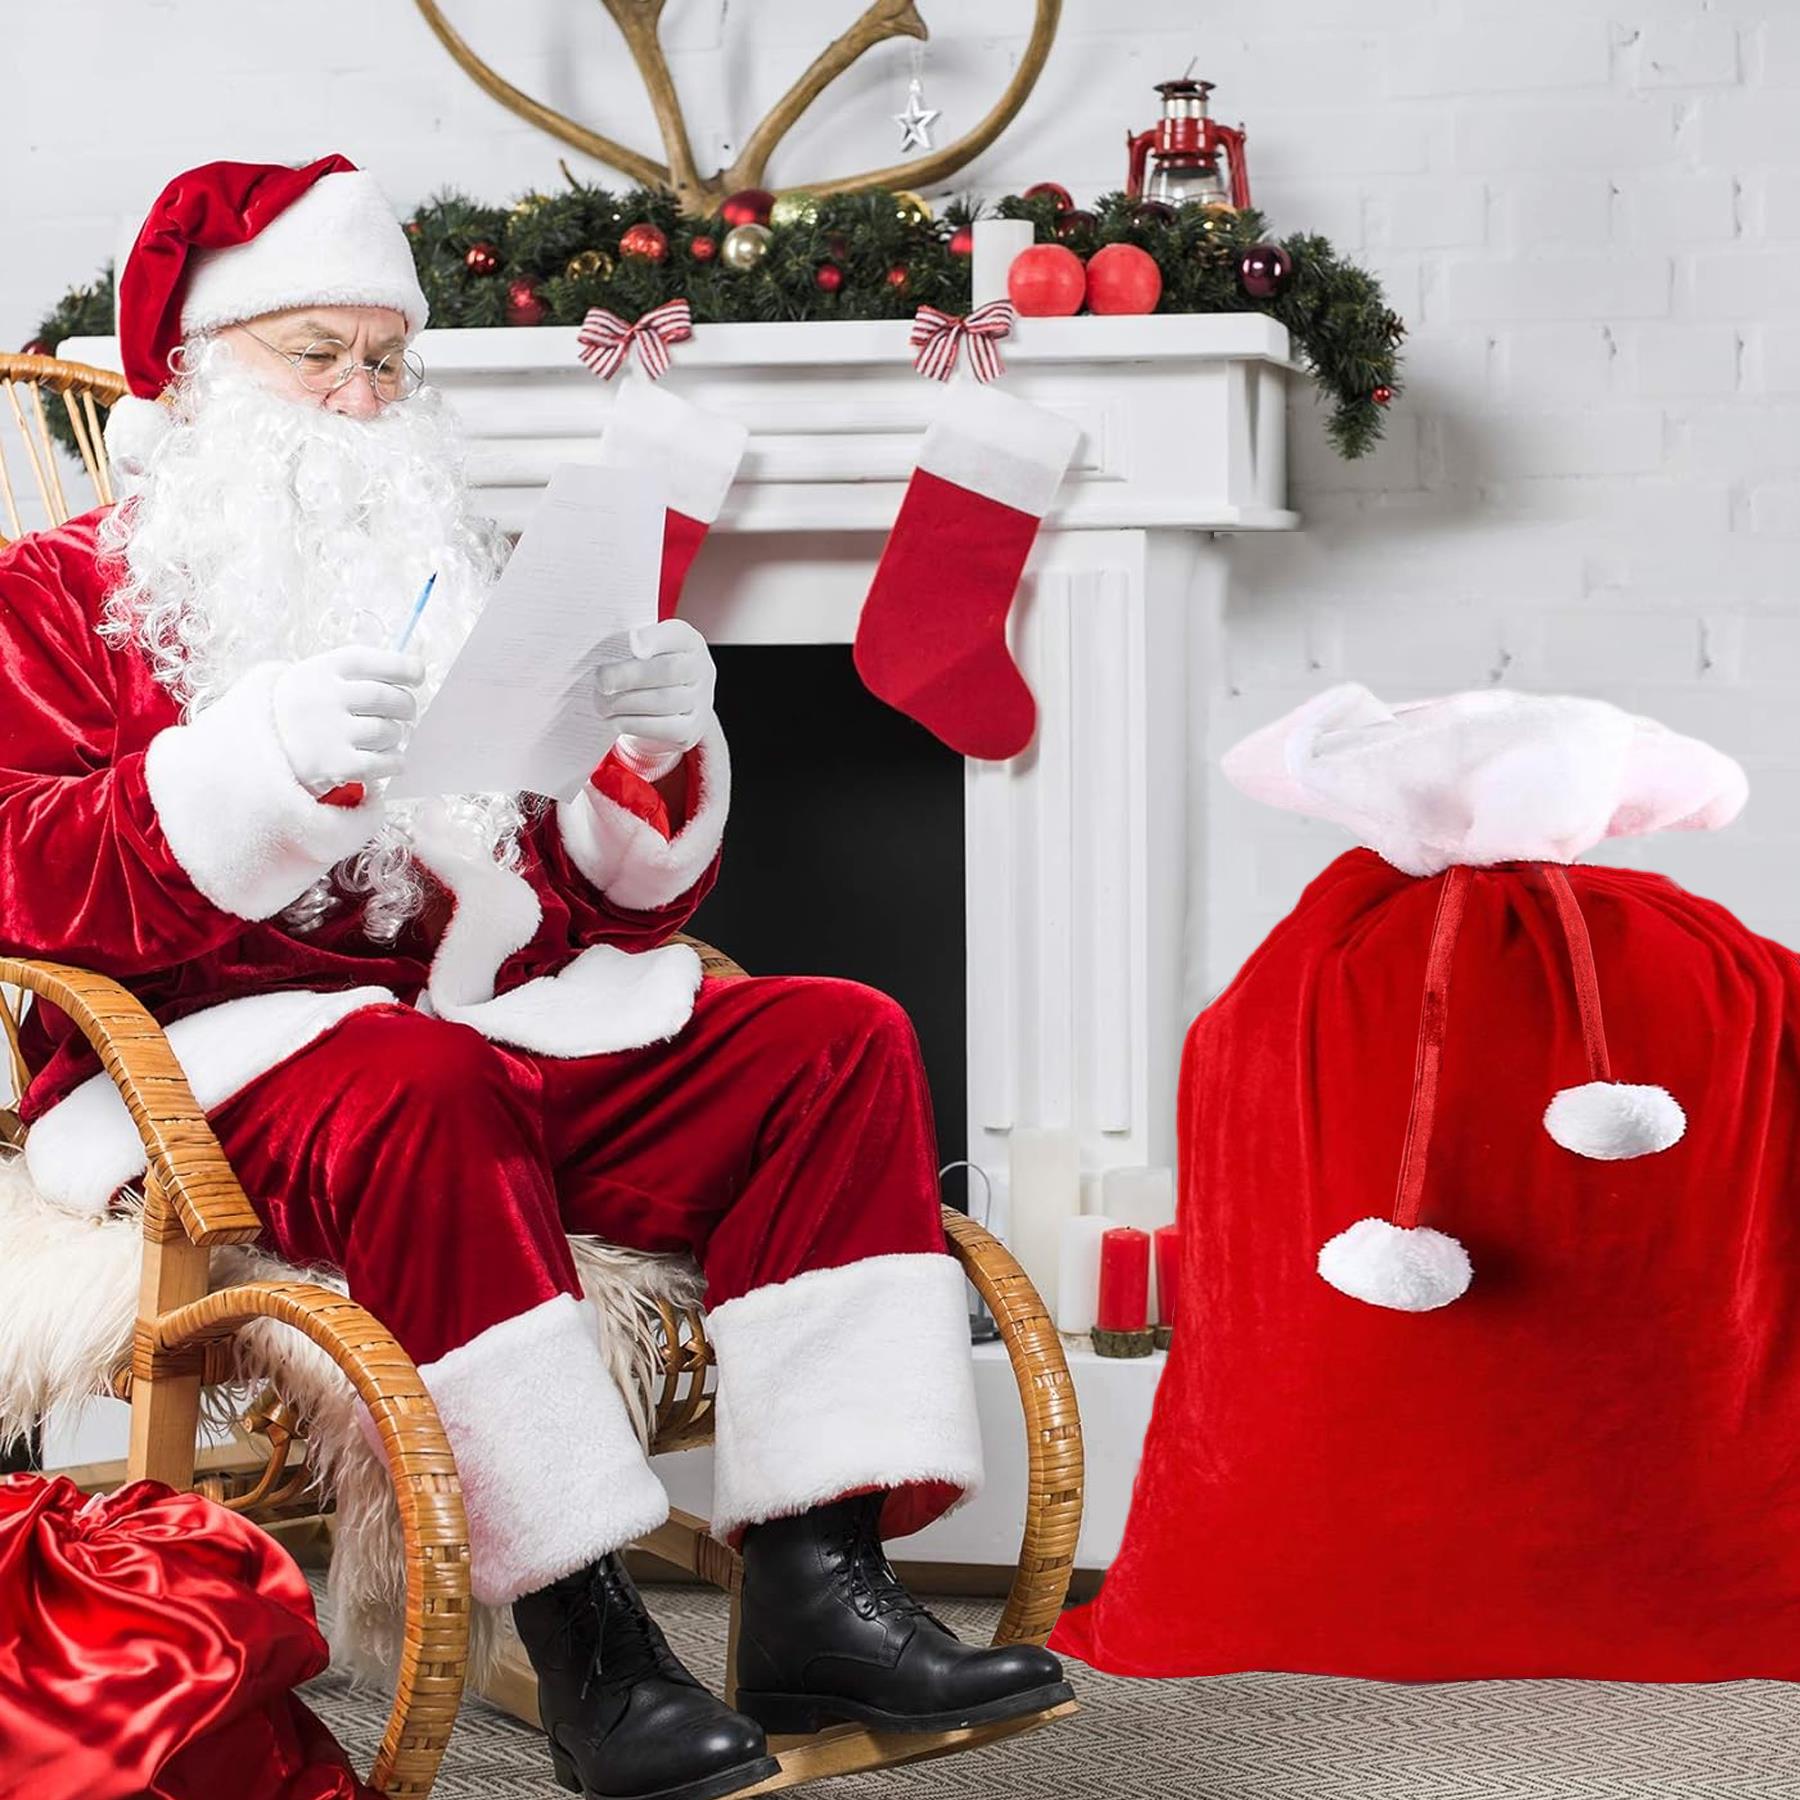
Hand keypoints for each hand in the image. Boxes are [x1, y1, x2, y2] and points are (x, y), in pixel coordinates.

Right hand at [270, 646, 424, 793]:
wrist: (253, 750)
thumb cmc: (298, 711)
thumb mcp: (313, 679)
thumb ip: (354, 674)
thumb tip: (413, 670)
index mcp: (321, 670)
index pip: (375, 662)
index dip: (405, 668)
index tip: (417, 676)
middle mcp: (325, 697)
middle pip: (388, 697)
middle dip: (406, 705)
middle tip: (406, 711)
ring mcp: (329, 732)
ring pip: (389, 731)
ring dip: (397, 735)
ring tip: (386, 736)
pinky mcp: (335, 765)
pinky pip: (384, 762)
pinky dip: (396, 761)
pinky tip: (393, 759)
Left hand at [599, 619, 716, 779]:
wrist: (667, 709)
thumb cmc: (646, 671)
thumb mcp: (642, 649)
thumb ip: (629, 644)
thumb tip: (614, 653)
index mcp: (689, 641)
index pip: (677, 635)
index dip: (654, 639)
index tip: (630, 642)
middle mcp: (702, 669)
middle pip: (668, 670)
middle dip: (629, 676)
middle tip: (600, 681)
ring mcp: (701, 702)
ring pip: (664, 701)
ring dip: (626, 703)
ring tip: (602, 703)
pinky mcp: (692, 730)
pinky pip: (664, 728)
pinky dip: (634, 724)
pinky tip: (615, 720)